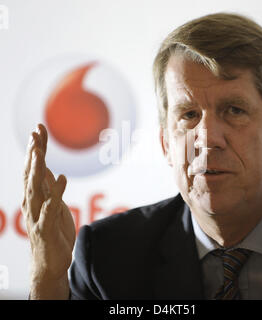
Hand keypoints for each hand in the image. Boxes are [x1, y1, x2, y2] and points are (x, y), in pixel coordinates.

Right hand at [22, 123, 75, 298]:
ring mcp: (37, 216)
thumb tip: (51, 170)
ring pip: (35, 189)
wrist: (50, 262)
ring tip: (40, 152)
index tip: (39, 129)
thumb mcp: (53, 205)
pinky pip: (50, 210)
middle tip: (35, 134)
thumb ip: (49, 188)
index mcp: (35, 196)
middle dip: (33, 154)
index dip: (37, 149)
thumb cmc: (52, 231)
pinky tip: (62, 180)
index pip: (34, 168)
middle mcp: (33, 203)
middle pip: (31, 175)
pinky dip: (55, 194)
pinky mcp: (46, 229)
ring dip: (37, 170)